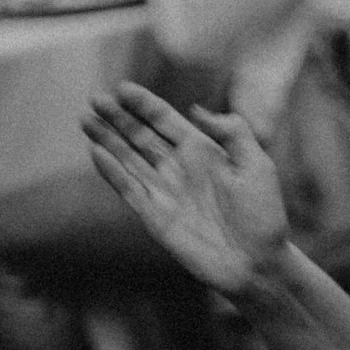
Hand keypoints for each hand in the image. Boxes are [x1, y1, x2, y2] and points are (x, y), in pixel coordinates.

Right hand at [85, 83, 289, 293]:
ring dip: (107, 140)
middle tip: (95, 98)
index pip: (165, 120)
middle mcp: (178, 168)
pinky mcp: (154, 216)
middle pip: (140, 136)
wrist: (257, 262)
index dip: (144, 104)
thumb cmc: (263, 213)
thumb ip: (233, 131)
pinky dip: (112, 172)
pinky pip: (128, 189)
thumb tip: (196, 109)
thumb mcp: (256, 164)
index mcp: (202, 150)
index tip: (122, 88)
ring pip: (128, 159)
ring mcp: (164, 191)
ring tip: (86, 119)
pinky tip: (96, 153)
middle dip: (117, 117)